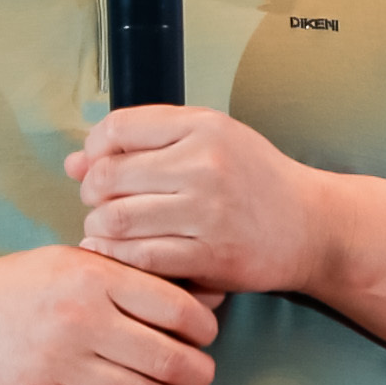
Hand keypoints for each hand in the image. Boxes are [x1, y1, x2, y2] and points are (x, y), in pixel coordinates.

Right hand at [0, 241, 220, 384]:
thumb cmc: (22, 286)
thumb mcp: (76, 262)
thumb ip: (135, 277)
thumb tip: (210, 295)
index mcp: (93, 277)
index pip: (174, 308)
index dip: (204, 329)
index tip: (207, 338)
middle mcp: (78, 319)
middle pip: (165, 358)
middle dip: (198, 373)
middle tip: (204, 376)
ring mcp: (57, 363)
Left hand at [71, 107, 346, 297]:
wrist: (311, 226)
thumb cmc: (255, 180)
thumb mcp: (211, 140)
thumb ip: (144, 143)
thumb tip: (74, 162)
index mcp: (204, 126)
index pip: (117, 129)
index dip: (94, 150)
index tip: (99, 166)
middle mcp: (205, 164)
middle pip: (108, 177)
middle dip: (92, 195)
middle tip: (102, 205)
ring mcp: (207, 211)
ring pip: (115, 220)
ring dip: (99, 230)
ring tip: (110, 230)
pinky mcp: (209, 254)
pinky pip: (139, 257)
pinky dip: (119, 258)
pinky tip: (124, 254)